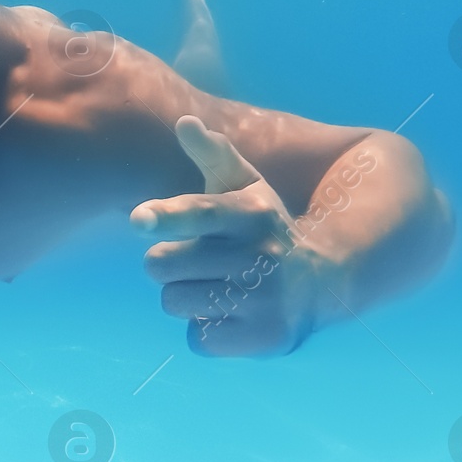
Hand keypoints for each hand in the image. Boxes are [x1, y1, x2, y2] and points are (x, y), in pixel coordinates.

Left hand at [131, 116, 326, 356]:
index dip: (167, 215)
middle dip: (167, 262)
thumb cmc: (263, 229)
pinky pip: (197, 338)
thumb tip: (184, 122)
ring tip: (217, 286)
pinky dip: (206, 330)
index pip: (200, 212)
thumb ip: (213, 155)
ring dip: (184, 296)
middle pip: (163, 264)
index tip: (138, 219)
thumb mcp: (246, 188)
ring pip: (174, 301)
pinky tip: (232, 315)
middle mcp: (261, 255)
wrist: (323, 282)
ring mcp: (265, 300)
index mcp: (251, 213)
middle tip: (196, 260)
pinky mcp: (265, 338)